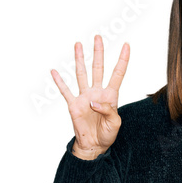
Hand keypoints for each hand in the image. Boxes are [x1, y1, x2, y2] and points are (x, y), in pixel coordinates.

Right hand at [51, 35, 129, 157]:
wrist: (94, 145)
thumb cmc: (107, 134)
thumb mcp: (115, 123)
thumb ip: (108, 110)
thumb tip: (93, 101)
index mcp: (111, 96)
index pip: (118, 74)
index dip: (123, 60)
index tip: (127, 45)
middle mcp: (97, 92)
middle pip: (98, 68)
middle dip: (98, 53)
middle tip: (98, 37)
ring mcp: (84, 97)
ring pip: (82, 74)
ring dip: (79, 60)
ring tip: (78, 45)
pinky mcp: (73, 105)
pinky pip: (65, 91)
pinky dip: (59, 82)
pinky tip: (54, 71)